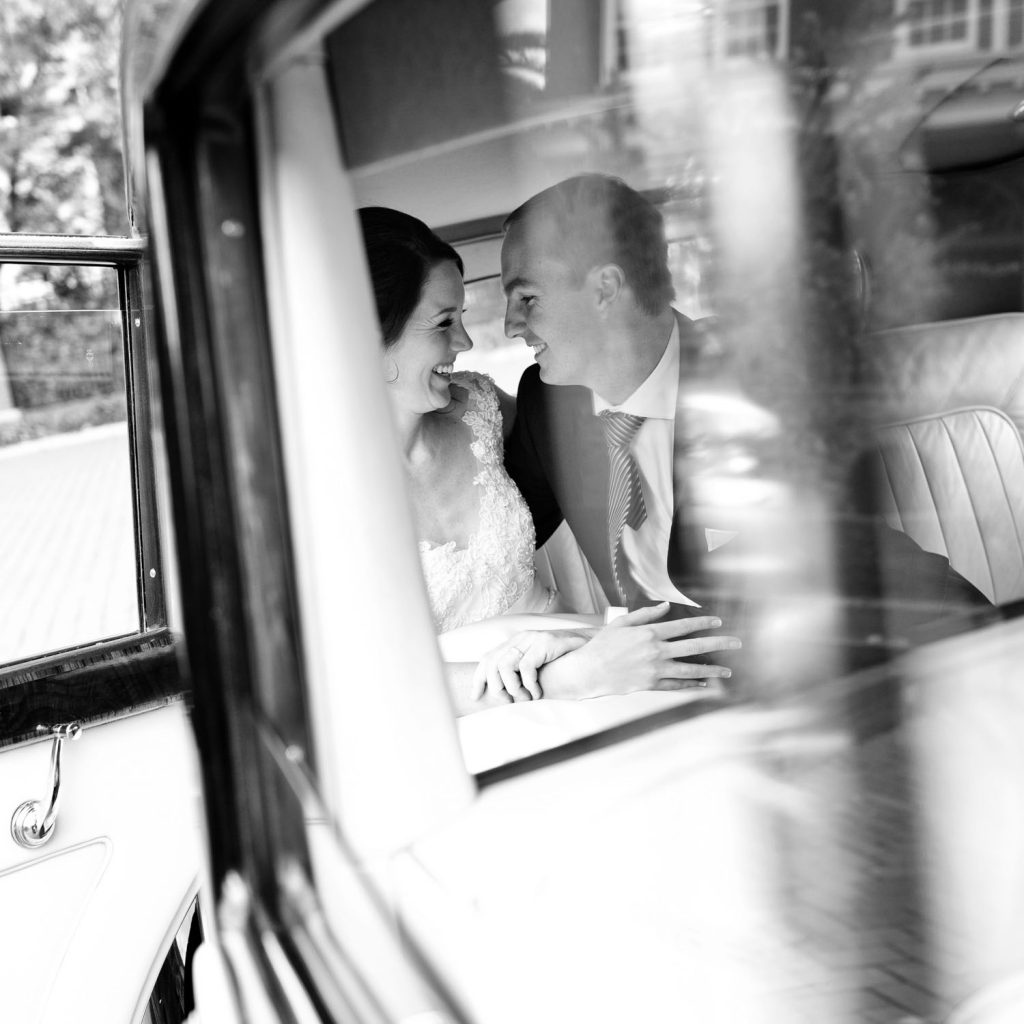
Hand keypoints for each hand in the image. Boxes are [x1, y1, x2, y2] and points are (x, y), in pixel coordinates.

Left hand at [472, 628, 592, 702]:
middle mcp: (520, 639)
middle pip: (491, 663)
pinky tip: (538, 693)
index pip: (487, 658)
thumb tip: (503, 693)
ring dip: (512, 687)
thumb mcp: (537, 665)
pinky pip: (526, 667)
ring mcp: (531, 639)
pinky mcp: (543, 643)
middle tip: (510, 701)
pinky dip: (529, 685)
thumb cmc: (563, 661)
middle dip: (496, 688)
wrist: (589, 646)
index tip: (476, 697)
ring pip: (504, 665)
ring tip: (525, 698)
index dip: (478, 678)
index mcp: (515, 643)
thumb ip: (520, 672)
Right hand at [540, 603, 740, 700]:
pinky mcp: (651, 685)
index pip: (684, 626)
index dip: (703, 624)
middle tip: (736, 644)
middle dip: (718, 644)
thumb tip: (666, 607)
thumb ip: (646, 614)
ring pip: (690, 669)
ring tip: (727, 672)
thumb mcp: (622, 623)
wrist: (589, 671)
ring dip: (711, 670)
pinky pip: (676, 685)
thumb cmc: (603, 645)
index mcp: (650, 633)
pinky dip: (691, 685)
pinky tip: (704, 685)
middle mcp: (656, 651)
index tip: (718, 623)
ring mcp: (655, 669)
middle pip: (694, 646)